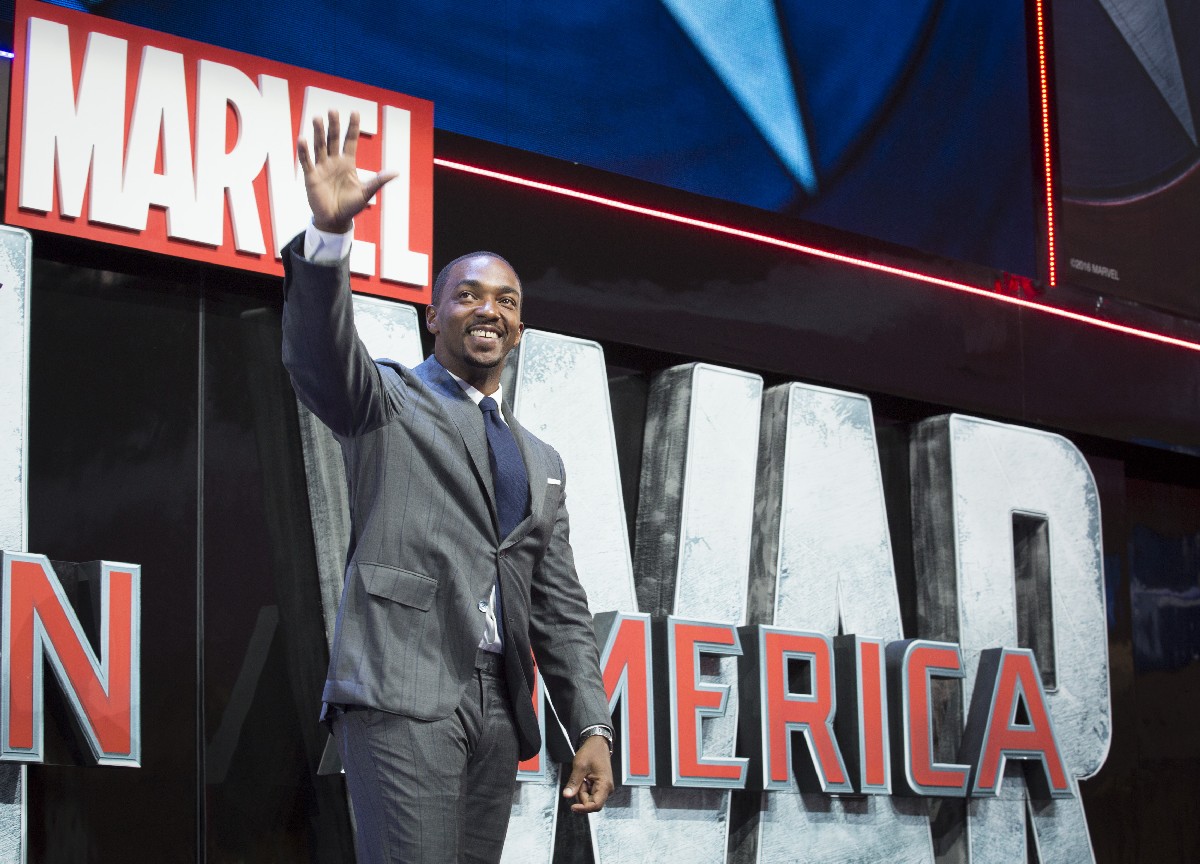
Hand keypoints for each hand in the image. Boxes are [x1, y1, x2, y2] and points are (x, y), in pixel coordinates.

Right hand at [296, 110, 397, 233]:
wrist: (335, 220)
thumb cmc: (351, 206)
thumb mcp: (366, 192)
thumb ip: (378, 181)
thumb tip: (396, 172)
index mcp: (348, 163)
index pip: (350, 141)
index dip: (352, 127)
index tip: (355, 112)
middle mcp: (334, 161)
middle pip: (333, 139)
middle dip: (333, 125)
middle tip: (332, 110)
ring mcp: (322, 167)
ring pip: (319, 146)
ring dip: (318, 133)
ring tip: (317, 118)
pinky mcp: (311, 176)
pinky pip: (307, 161)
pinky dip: (305, 151)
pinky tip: (303, 139)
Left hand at [562, 735, 614, 813]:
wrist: (597, 743)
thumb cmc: (592, 752)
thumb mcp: (580, 765)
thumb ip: (574, 782)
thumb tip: (567, 795)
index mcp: (605, 785)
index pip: (595, 805)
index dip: (583, 808)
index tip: (572, 806)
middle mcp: (607, 789)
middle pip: (591, 803)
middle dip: (581, 795)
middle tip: (579, 780)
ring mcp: (604, 788)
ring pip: (589, 799)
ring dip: (582, 791)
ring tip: (582, 777)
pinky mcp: (601, 786)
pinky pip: (590, 793)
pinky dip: (584, 788)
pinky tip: (584, 778)